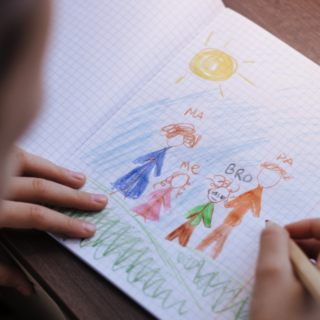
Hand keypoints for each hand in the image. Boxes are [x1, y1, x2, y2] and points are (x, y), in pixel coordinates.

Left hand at [0, 147, 107, 295]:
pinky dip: (40, 161)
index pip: (37, 216)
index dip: (66, 224)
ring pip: (32, 165)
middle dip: (74, 197)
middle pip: (42, 189)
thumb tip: (27, 286)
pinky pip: (20, 155)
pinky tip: (52, 166)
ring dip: (61, 174)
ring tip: (83, 180)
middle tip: (99, 201)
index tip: (88, 229)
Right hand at [250, 222, 319, 319]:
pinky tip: (288, 285)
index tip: (280, 234)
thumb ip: (272, 243)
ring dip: (300, 258)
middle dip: (300, 242)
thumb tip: (274, 227)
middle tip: (277, 254)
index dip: (304, 225)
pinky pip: (315, 275)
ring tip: (280, 272)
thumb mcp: (271, 276)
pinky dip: (302, 272)